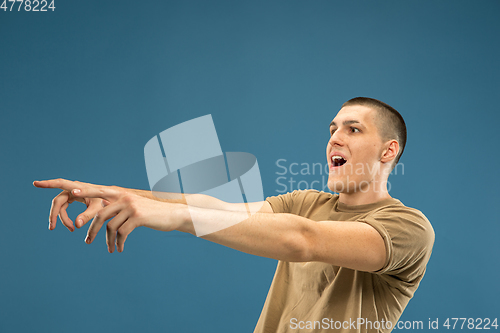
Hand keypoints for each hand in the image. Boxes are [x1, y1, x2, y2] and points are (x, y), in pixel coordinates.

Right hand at [33, 179, 107, 231]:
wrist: (117, 200)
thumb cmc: (109, 201)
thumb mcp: (99, 209)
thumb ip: (88, 215)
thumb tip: (76, 225)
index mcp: (79, 187)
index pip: (60, 184)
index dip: (47, 184)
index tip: (35, 183)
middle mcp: (74, 188)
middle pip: (58, 201)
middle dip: (54, 214)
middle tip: (52, 227)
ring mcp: (74, 193)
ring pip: (61, 206)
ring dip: (61, 218)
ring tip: (69, 229)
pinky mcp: (75, 198)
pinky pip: (65, 208)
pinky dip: (66, 217)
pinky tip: (72, 226)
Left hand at [34, 178, 186, 251]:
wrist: (174, 215)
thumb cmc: (153, 214)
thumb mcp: (134, 209)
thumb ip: (119, 210)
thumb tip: (104, 221)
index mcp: (121, 193)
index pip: (98, 192)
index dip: (84, 191)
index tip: (68, 191)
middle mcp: (124, 197)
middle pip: (100, 213)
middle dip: (91, 229)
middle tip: (86, 241)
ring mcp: (131, 206)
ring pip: (110, 226)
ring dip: (108, 241)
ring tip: (110, 249)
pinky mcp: (138, 217)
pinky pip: (122, 233)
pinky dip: (119, 243)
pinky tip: (120, 250)